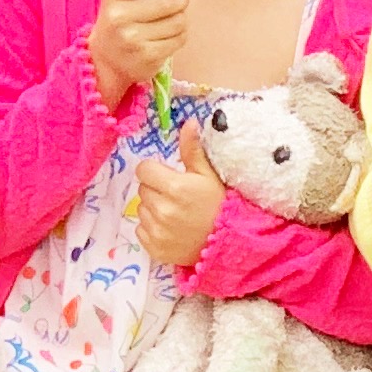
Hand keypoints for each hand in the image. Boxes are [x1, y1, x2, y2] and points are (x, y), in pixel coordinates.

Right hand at [89, 0, 187, 113]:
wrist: (106, 61)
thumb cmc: (121, 21)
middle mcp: (118, 17)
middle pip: (168, 1)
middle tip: (178, 1)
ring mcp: (132, 39)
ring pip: (178, 21)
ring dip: (181, 19)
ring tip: (170, 21)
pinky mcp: (147, 56)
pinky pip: (180, 39)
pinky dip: (180, 36)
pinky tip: (168, 36)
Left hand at [132, 122, 226, 267]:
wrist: (230, 244)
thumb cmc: (221, 206)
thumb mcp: (210, 175)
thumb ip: (193, 150)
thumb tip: (188, 122)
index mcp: (175, 187)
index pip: (143, 170)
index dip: (155, 171)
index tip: (169, 177)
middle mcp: (162, 210)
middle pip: (142, 189)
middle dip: (156, 189)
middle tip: (177, 196)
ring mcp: (157, 231)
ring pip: (141, 210)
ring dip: (153, 209)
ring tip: (176, 213)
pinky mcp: (154, 249)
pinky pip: (141, 230)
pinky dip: (152, 228)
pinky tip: (171, 228)